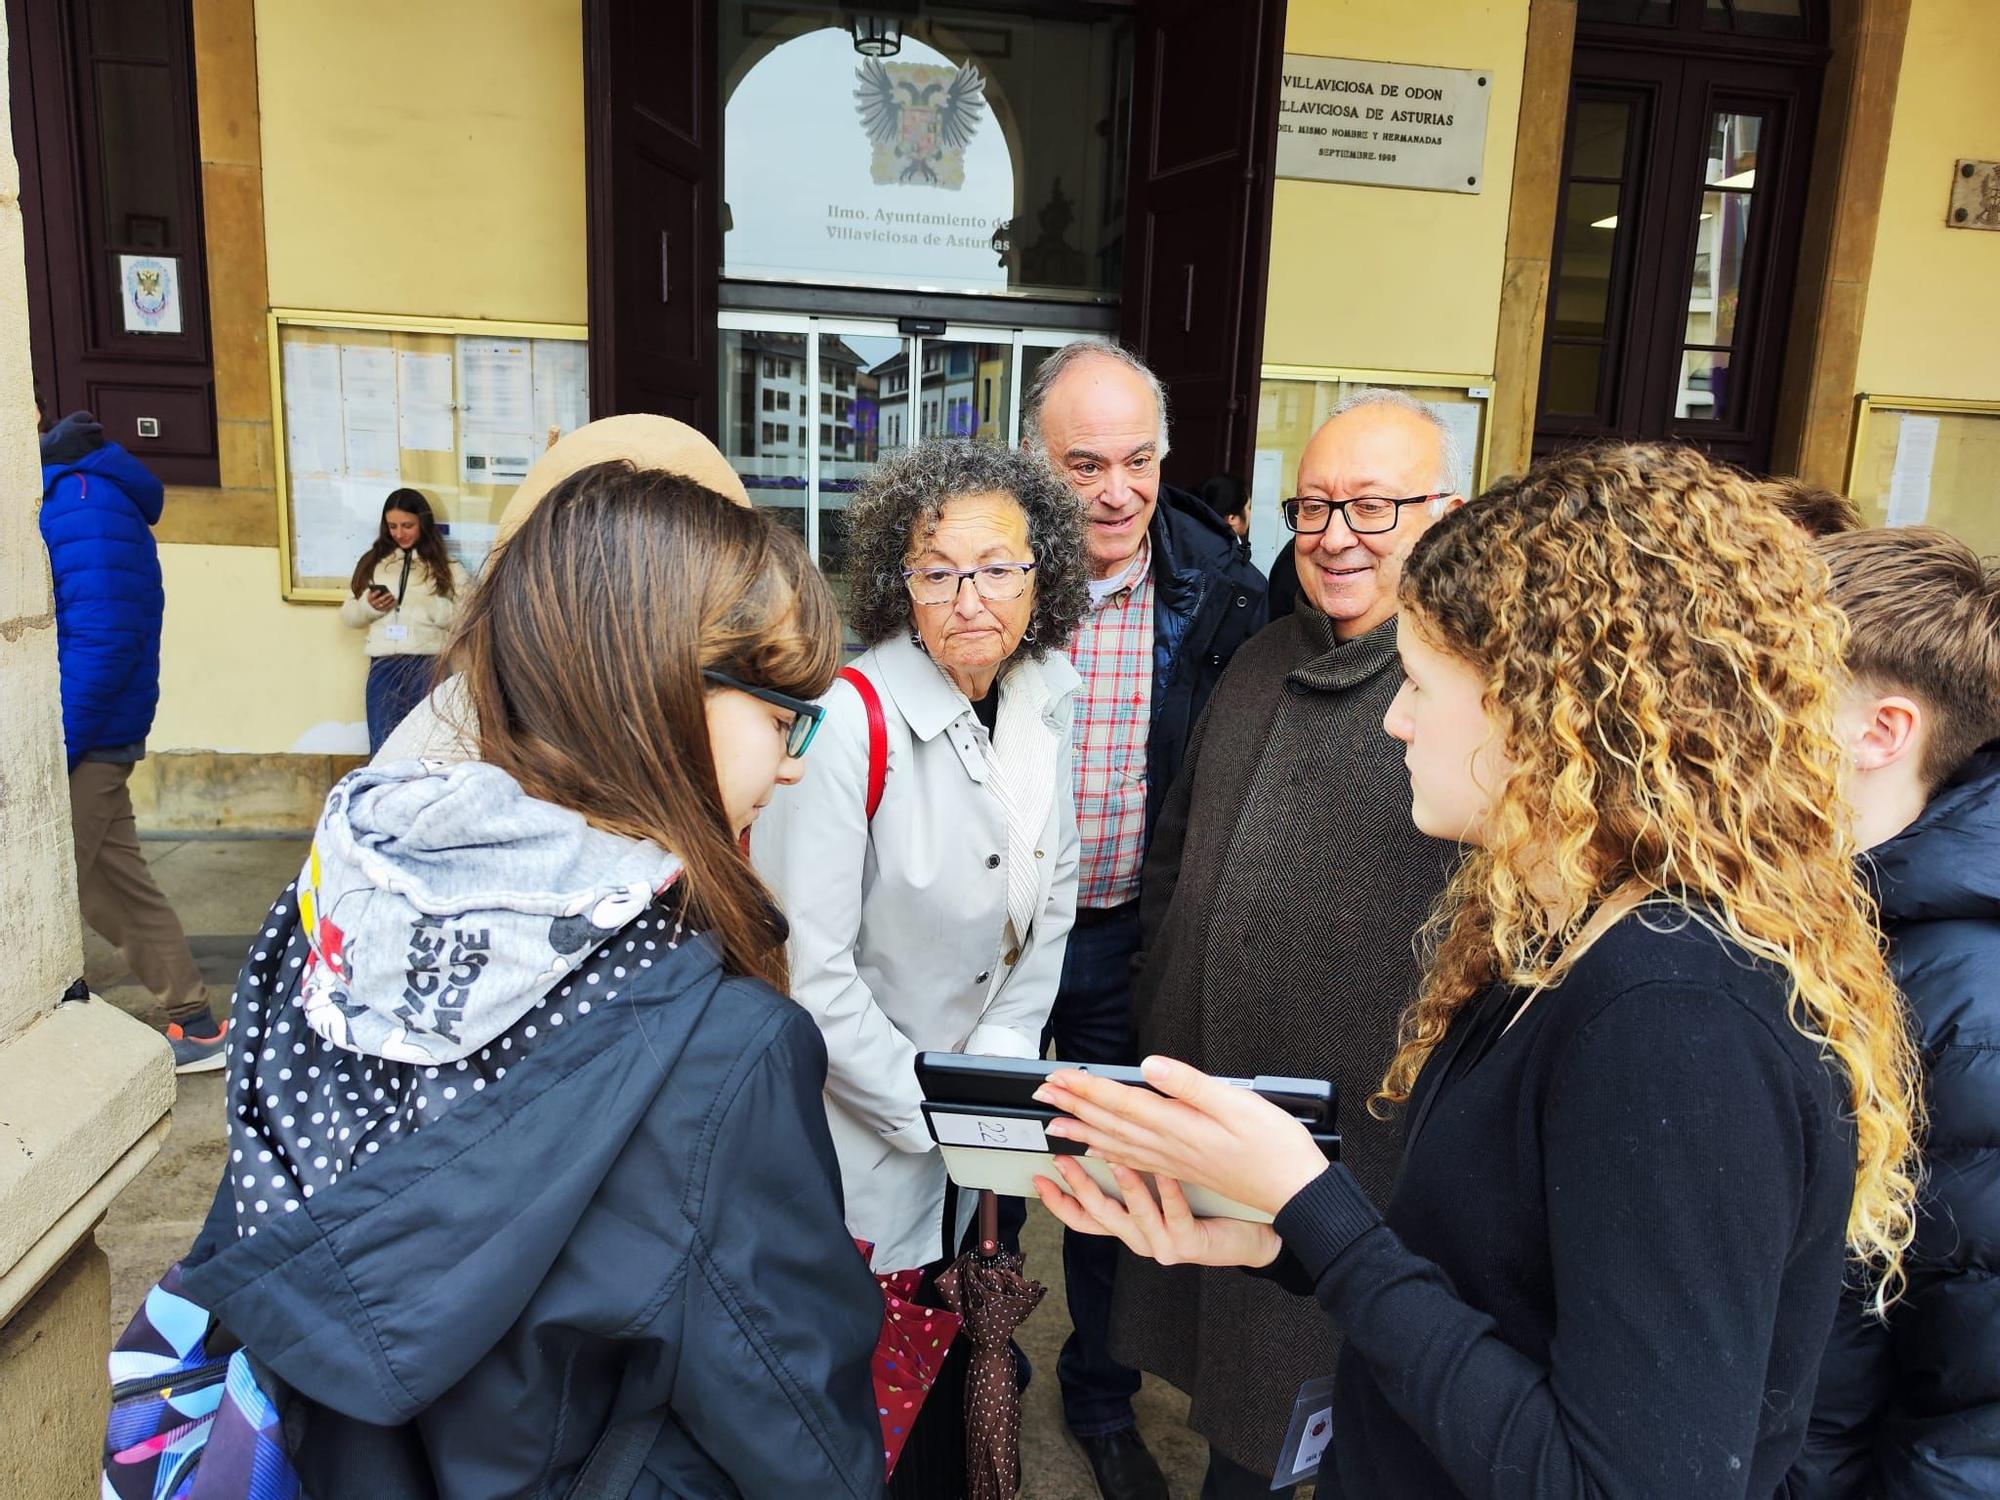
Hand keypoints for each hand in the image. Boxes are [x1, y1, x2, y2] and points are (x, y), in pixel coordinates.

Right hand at [364, 587, 394, 611]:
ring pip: (384, 604)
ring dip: (389, 600)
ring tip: (393, 596)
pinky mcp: (382, 610)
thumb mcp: (370, 592)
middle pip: (379, 600)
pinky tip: (394, 600)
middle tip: (390, 593)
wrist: (370, 607)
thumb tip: (370, 580)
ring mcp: (377, 608)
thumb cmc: (372, 597)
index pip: (372, 596)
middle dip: (385, 596)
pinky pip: (387, 607)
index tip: (380, 590)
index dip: (375, 593)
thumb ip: (371, 587)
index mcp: (369, 599)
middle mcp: (373, 604)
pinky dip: (391, 604)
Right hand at [1031, 1156, 1280, 1268]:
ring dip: (1123, 1185)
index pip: (1084, 1216)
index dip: (1058, 1199)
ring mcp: (1163, 1244)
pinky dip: (1169, 1191)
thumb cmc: (1206, 1211)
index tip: (1039, 1177)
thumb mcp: (1160, 1196)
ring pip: (1134, 1216)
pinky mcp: (1189, 1243)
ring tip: (1115, 1159)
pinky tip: (1168, 1172)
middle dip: (1078, 1185)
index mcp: (1131, 1224)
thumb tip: (1102, 1141)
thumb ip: (1133, 1174)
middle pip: (1100, 1216)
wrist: (1252, 1237)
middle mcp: (1141, 1238)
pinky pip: (1176, 1214)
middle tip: (1063, 1159)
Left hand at [1033, 1055, 1328, 1217]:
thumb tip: (1151, 1067)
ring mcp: (1175, 1162)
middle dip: (1073, 1105)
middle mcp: (1170, 1147)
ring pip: (1117, 1143)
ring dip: (1083, 1130)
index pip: (1121, 1102)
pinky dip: (1110, 1151)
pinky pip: (1135, 1160)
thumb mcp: (1239, 1106)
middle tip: (1042, 1093)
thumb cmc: (1276, 1149)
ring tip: (1054, 1122)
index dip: (1086, 1087)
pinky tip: (1099, 1149)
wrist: (1296, 1194)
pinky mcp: (1184, 1170)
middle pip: (1111, 1122)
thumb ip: (1191, 1086)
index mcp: (1180, 1126)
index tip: (1059, 1075)